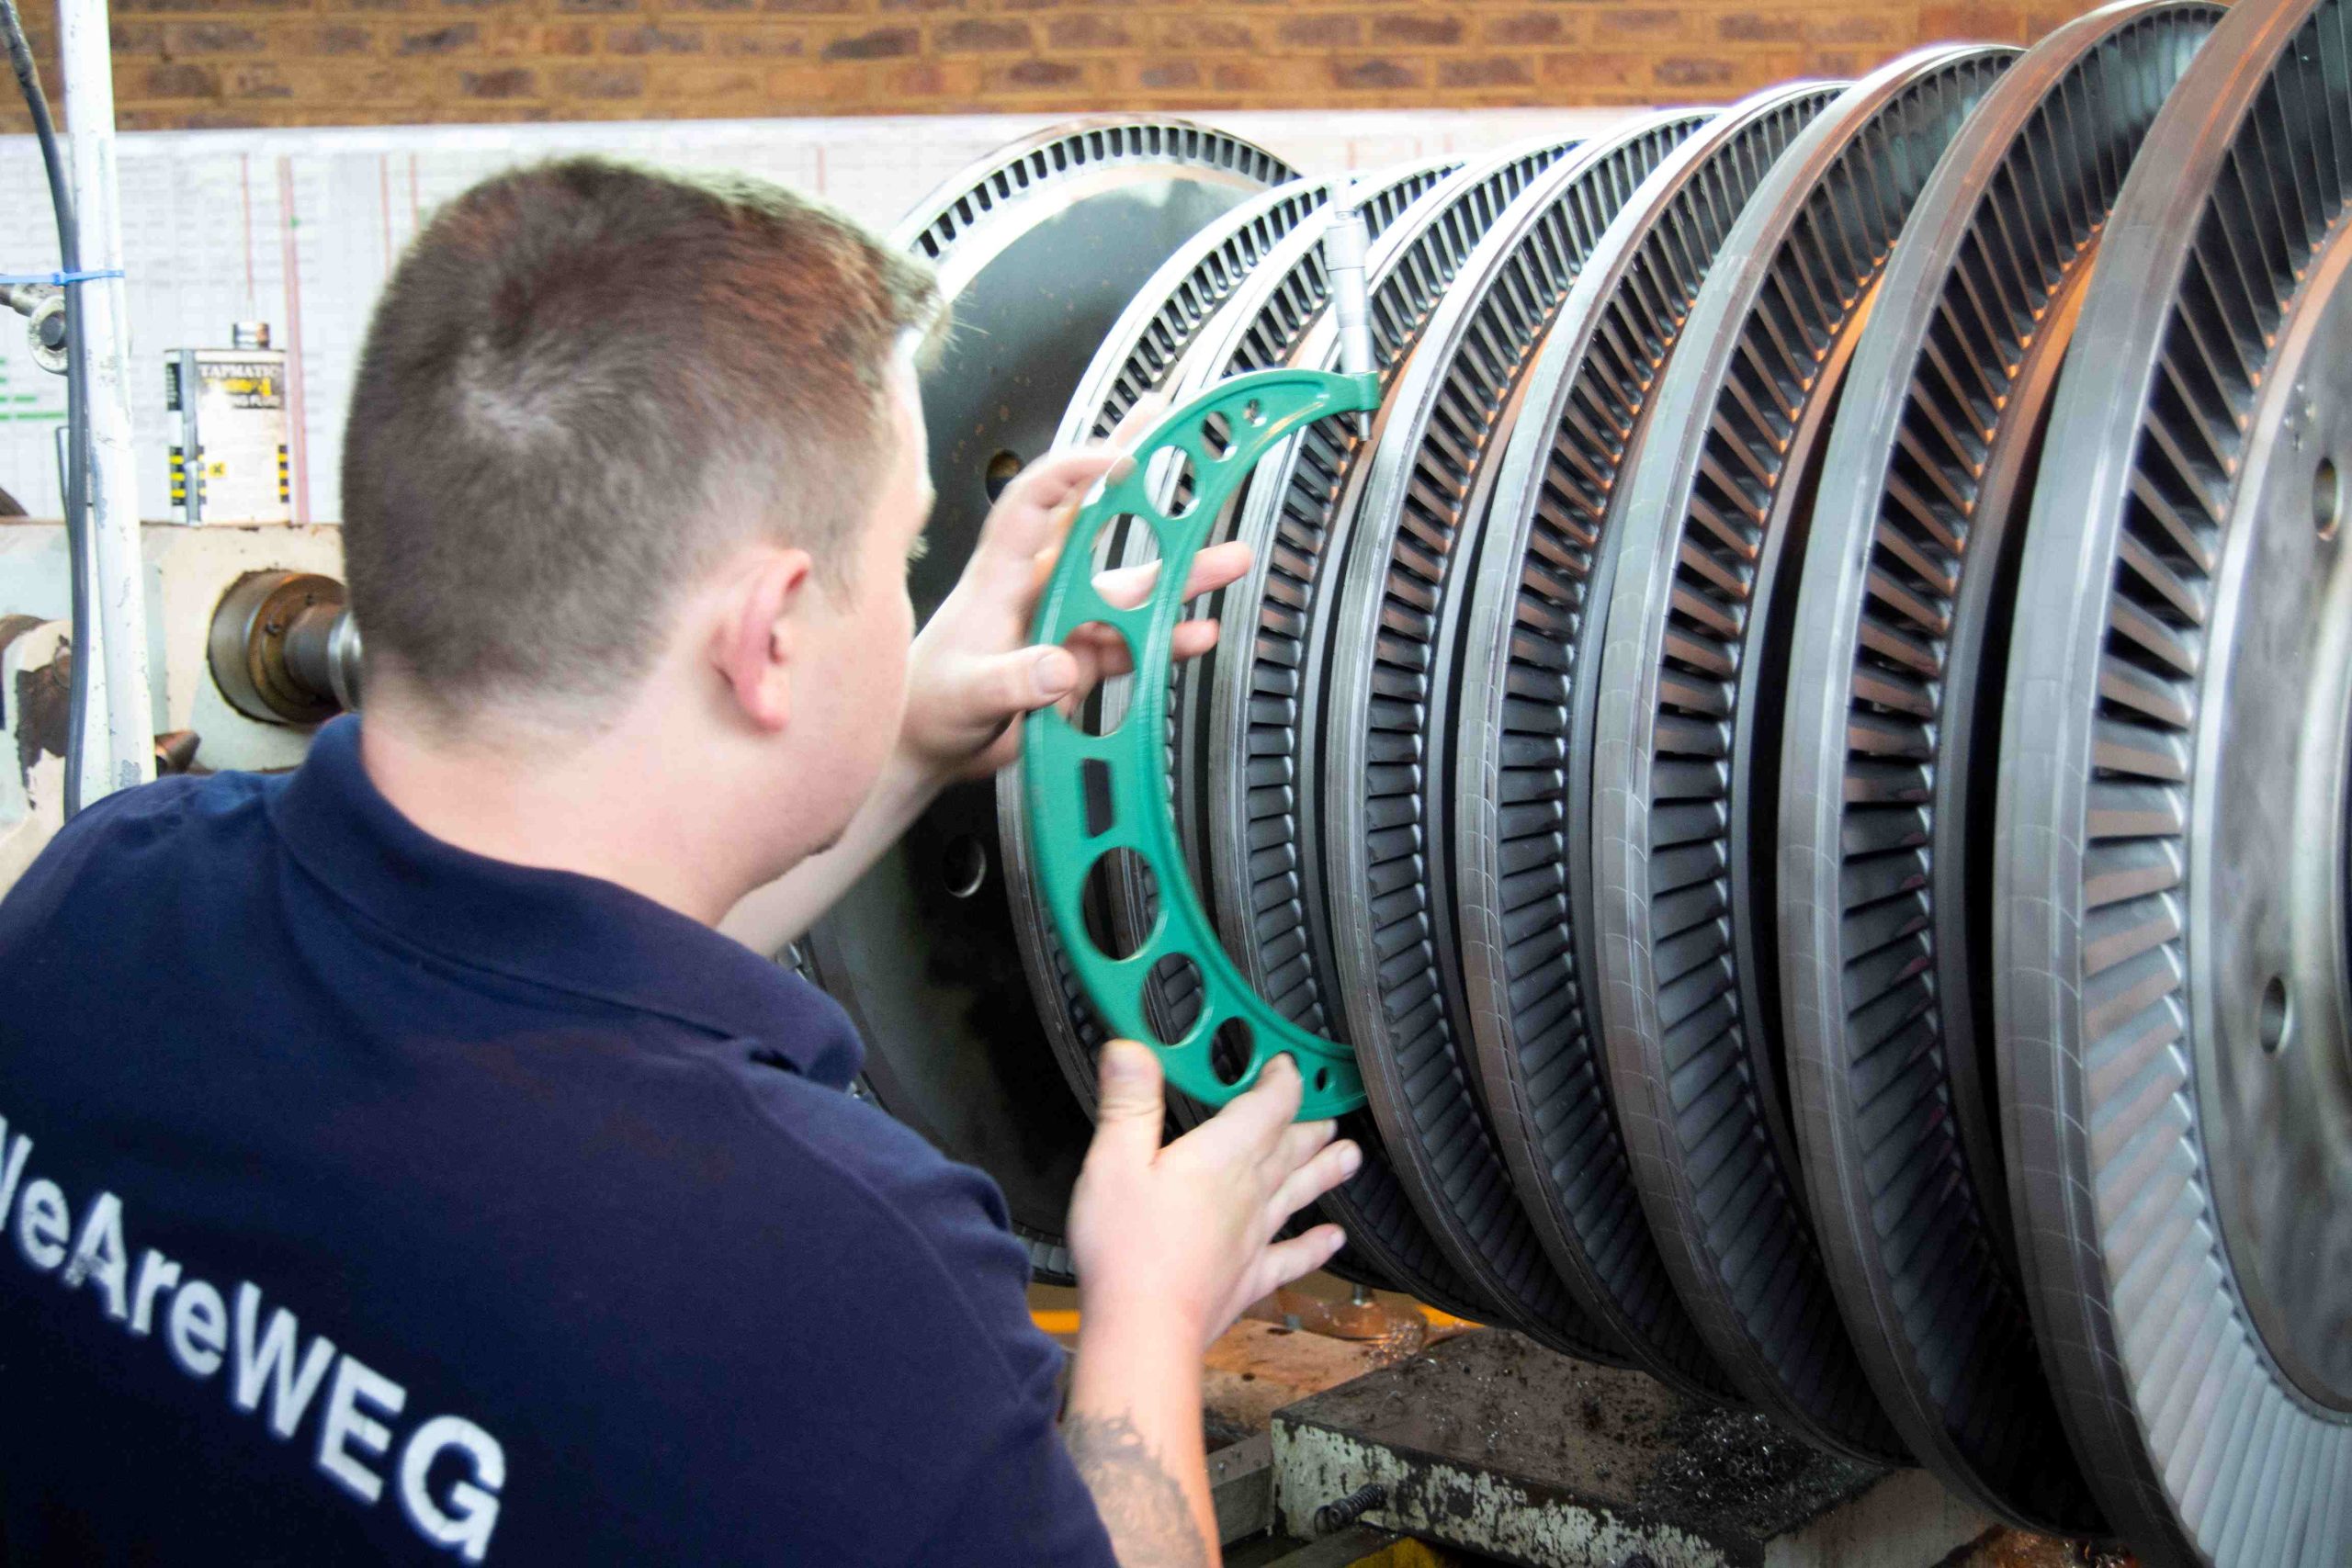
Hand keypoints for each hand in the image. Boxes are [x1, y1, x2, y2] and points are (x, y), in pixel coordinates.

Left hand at [897, 403, 1253, 785]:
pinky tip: (1197, 634)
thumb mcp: (967, 693)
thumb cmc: (930, 705)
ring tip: (1230, 558)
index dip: (1074, 471)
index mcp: (1002, 574)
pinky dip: (1168, 640)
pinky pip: (1135, 642)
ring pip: (1131, 588)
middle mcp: (1040, 587)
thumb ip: (1013, 681)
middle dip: (1135, 475)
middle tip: (1174, 430)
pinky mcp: (1082, 660)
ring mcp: (1066, 622)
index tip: (1118, 459)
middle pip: (1092, 519)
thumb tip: (1062, 667)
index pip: (1036, 500)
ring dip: (1179, 574)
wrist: (930, 748)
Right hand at [1067, 1042, 1358, 1352]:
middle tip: (1330, 1113)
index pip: (1268, 1106)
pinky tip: (1334, 1240)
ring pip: (1299, 1194)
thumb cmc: (1127, 1248)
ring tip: (1349, 1157)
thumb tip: (1131, 1049)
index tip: (1286, 1066)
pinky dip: (1316, 1246)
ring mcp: (1254, 1237)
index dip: (1282, 1081)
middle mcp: (1249, 1192)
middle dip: (1309, 1125)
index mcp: (1222, 1156)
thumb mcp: (1114, 1161)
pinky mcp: (1249, 1277)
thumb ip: (1129, 1102)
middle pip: (1290, 1149)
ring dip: (1325, 1172)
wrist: (1145, 1330)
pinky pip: (1292, 1256)